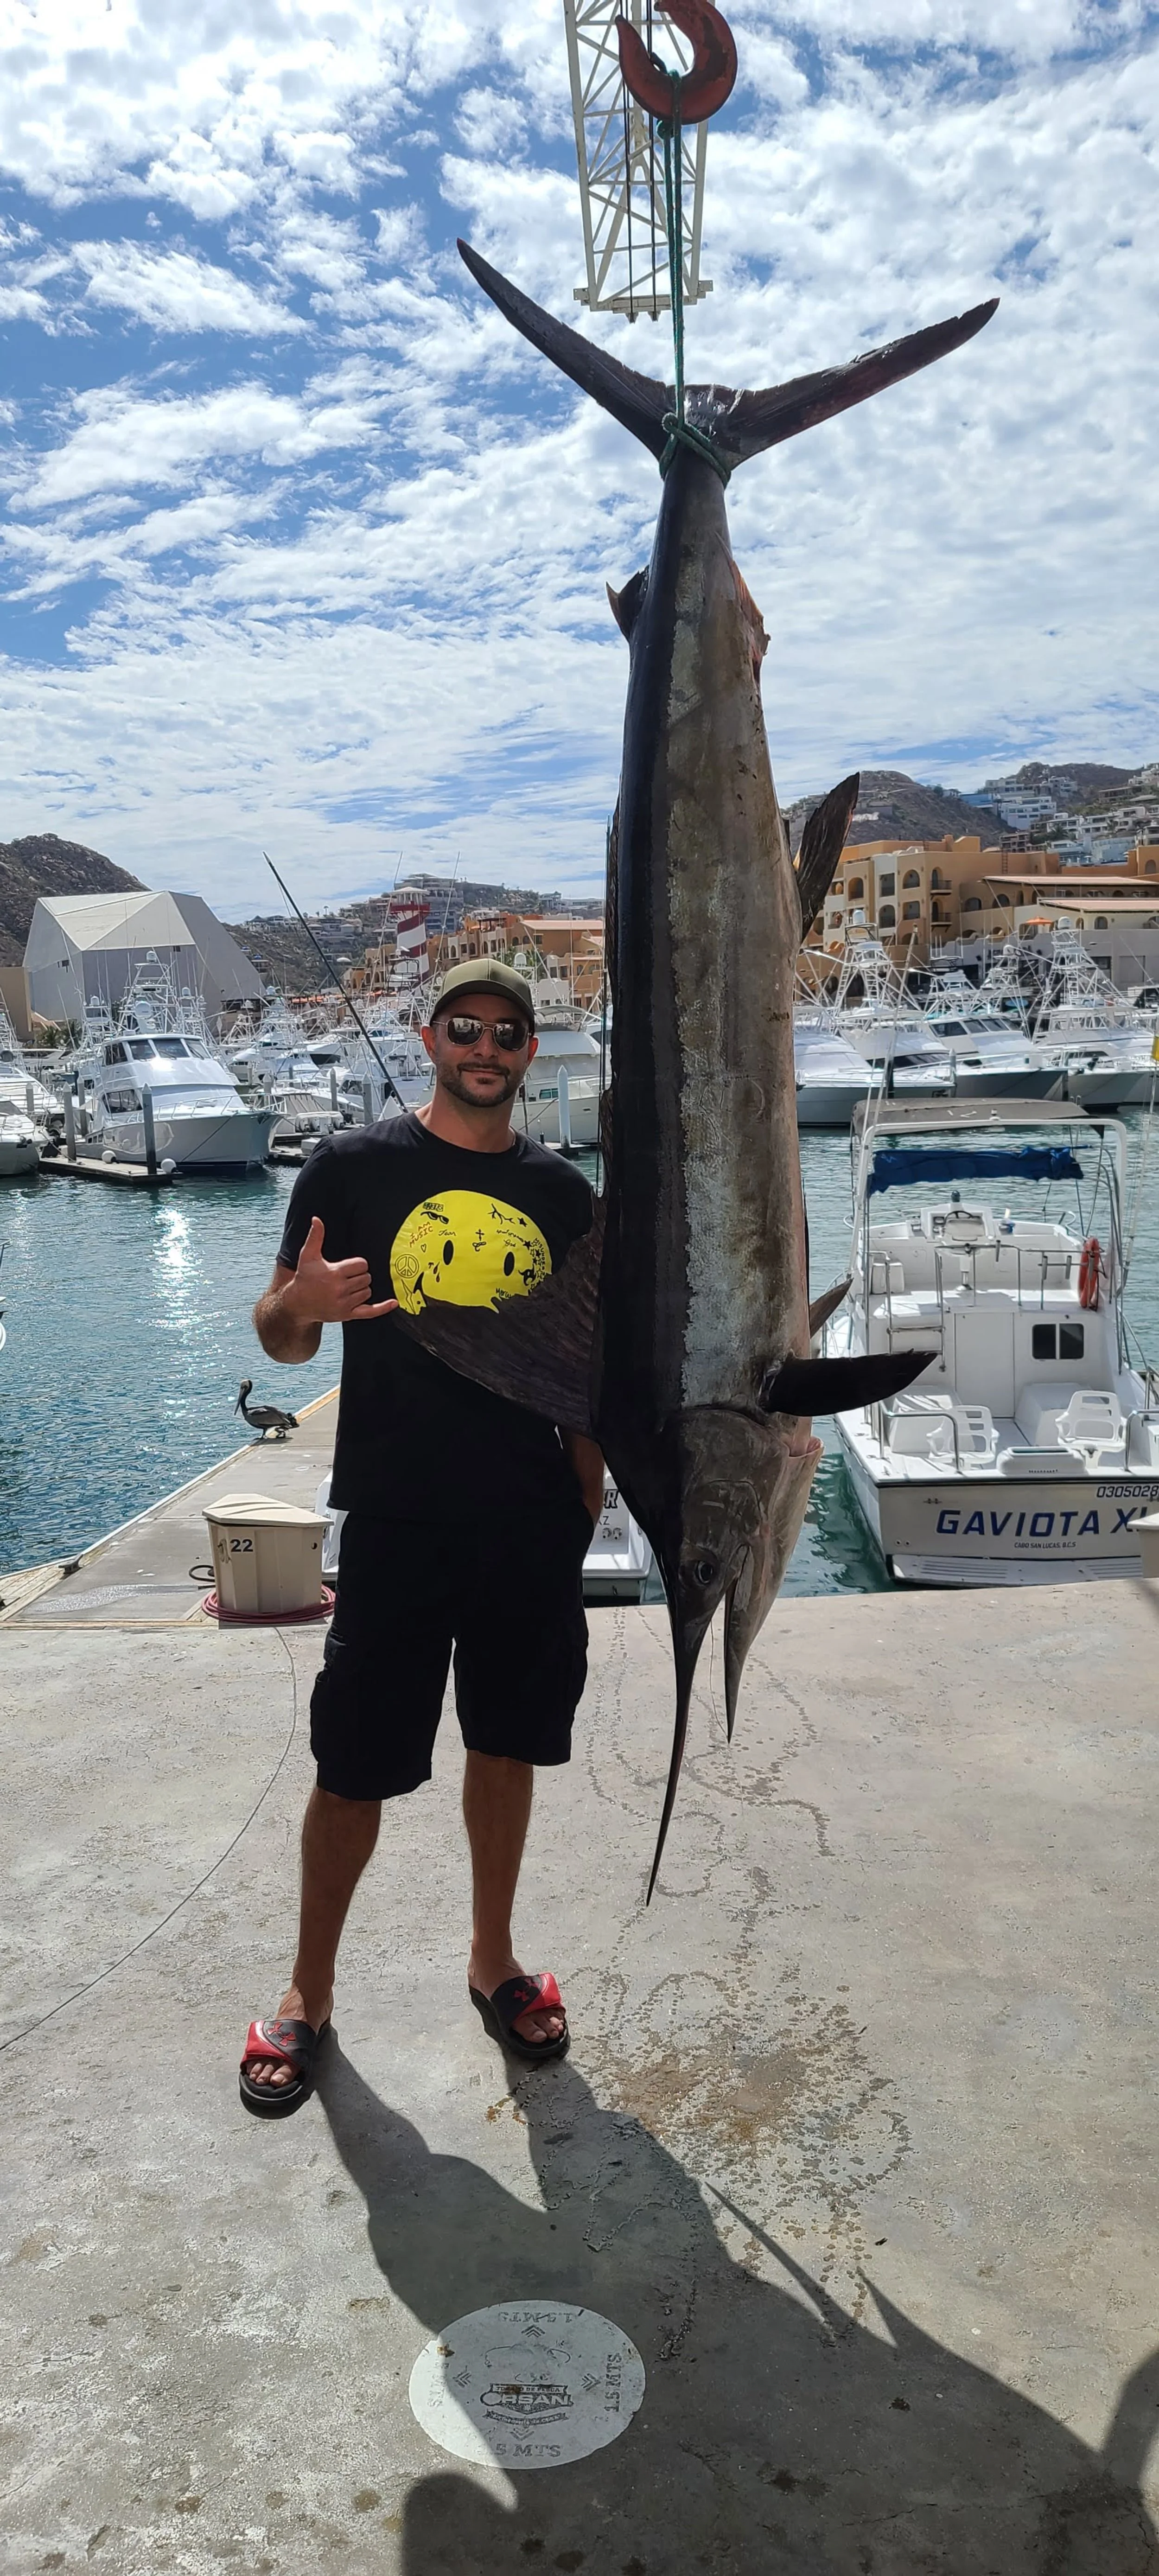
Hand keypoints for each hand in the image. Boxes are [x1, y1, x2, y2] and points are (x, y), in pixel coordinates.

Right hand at [282, 1214, 397, 1324]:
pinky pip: (370, 1312)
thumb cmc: (304, 1278)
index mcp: (335, 1273)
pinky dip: (383, 1308)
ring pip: (367, 1292)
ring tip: (346, 1288)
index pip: (362, 1265)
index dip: (357, 1264)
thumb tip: (316, 1219)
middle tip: (345, 1278)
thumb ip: (315, 1237)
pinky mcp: (347, 1315)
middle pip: (366, 1278)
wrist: (297, 1304)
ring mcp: (344, 1304)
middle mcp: (340, 1289)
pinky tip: (393, 1303)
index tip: (348, 1267)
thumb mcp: (308, 1256)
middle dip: (359, 1276)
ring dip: (361, 1289)